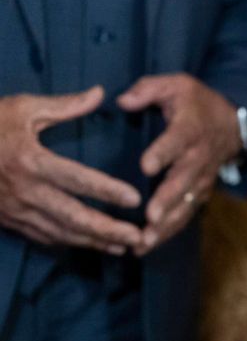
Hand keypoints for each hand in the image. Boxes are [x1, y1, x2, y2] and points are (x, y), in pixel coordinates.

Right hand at [0, 87, 142, 253]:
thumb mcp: (21, 108)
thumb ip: (63, 105)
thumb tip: (98, 92)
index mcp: (30, 160)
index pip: (77, 178)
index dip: (107, 191)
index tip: (135, 199)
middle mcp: (24, 190)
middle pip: (74, 216)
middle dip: (108, 230)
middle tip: (139, 237)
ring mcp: (15, 209)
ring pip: (61, 232)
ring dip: (95, 242)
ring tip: (125, 247)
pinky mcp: (9, 220)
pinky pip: (44, 237)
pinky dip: (71, 243)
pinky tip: (93, 245)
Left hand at [117, 73, 241, 254]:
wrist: (233, 125)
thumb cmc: (197, 103)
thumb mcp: (176, 84)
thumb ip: (148, 89)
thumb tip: (123, 101)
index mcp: (190, 129)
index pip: (176, 142)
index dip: (162, 154)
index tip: (146, 166)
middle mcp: (198, 158)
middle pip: (183, 182)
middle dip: (167, 201)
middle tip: (150, 218)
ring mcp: (201, 179)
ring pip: (185, 205)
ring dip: (166, 225)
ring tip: (144, 242)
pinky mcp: (200, 193)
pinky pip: (185, 214)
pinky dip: (168, 231)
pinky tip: (147, 245)